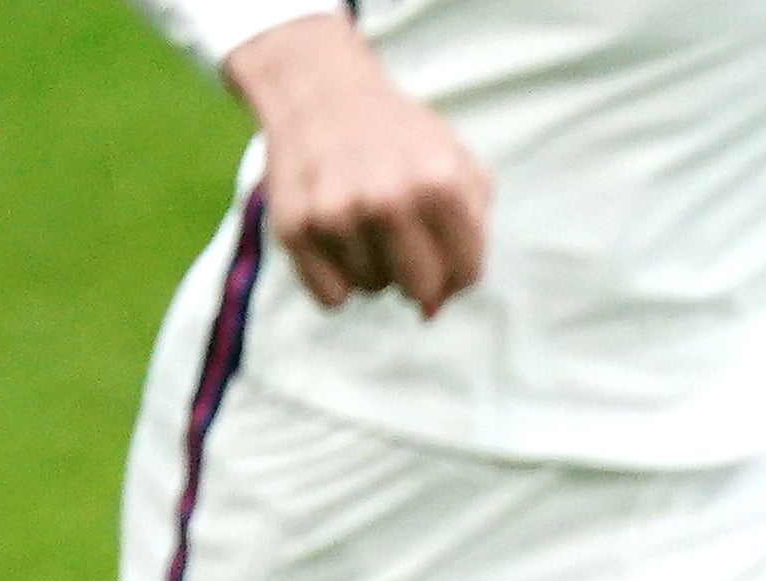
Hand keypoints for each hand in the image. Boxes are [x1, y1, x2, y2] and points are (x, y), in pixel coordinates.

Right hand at [228, 15, 490, 315]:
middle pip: (421, 291)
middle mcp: (387, 201)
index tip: (441, 244)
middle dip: (419, 274)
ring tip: (362, 221)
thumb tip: (437, 306)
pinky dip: (335, 279)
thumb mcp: (459, 162)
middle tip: (401, 236)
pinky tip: (335, 239)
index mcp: (439, 185)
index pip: (466, 273)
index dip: (457, 266)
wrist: (318, 89)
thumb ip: (472, 231)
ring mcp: (337, 215)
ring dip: (373, 267)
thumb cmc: (399, 135)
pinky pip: (330, 296)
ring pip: (373, 290)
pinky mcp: (293, 227)